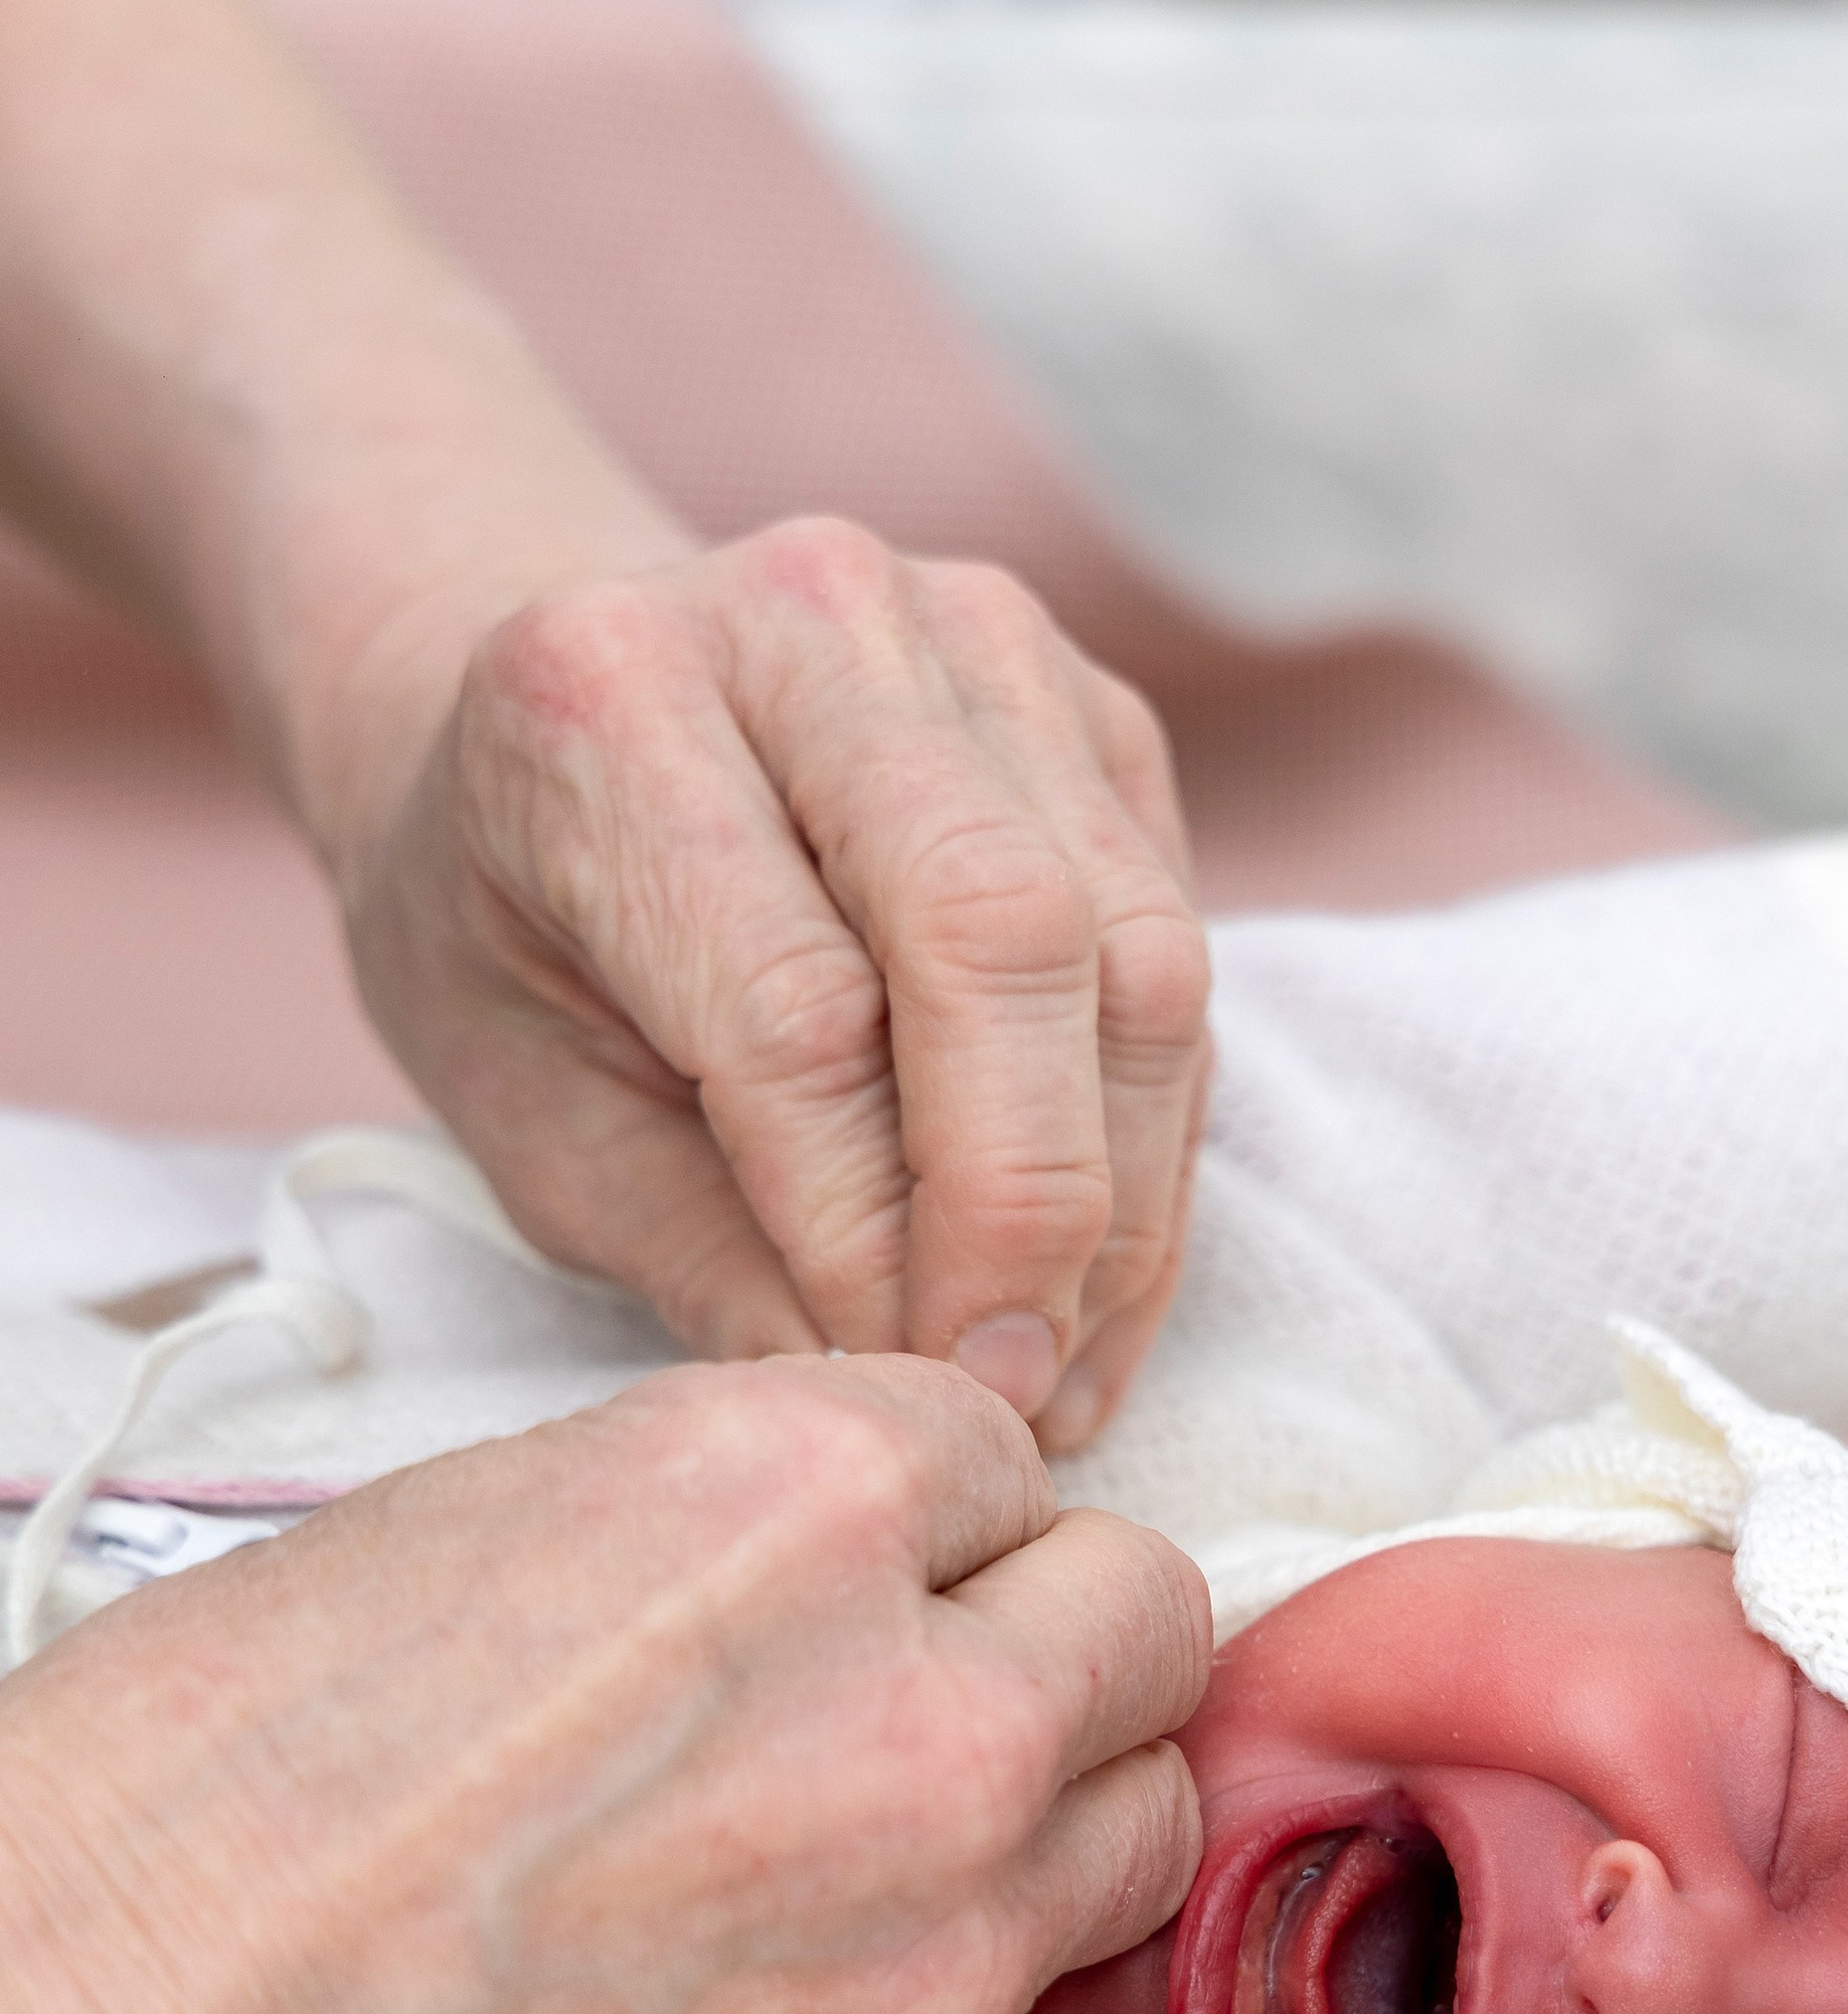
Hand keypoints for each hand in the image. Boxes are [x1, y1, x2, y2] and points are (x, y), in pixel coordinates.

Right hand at [0, 1356, 1207, 2013]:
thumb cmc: (224, 1772)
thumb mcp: (497, 1512)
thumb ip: (747, 1517)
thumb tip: (872, 1557)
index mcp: (803, 1497)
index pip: (1008, 1449)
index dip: (924, 1506)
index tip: (859, 1558)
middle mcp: (922, 1711)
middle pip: (1146, 1624)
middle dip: (1047, 1631)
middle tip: (919, 1673)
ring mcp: (933, 1945)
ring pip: (1141, 1826)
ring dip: (1050, 1803)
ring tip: (882, 1827)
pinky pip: (1012, 2013)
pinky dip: (938, 1981)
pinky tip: (778, 1979)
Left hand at [340, 523, 1213, 1448]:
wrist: (546, 701)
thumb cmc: (505, 926)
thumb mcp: (522, 1110)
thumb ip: (695, 1249)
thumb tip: (880, 1395)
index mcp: (603, 703)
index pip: (800, 1010)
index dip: (871, 1235)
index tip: (898, 1391)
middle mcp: (809, 618)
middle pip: (1006, 936)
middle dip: (1032, 1208)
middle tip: (1016, 1394)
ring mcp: (979, 642)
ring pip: (1136, 951)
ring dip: (1123, 1197)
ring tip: (1067, 1369)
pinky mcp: (1095, 709)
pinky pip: (1176, 947)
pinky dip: (1151, 1137)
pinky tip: (1093, 1269)